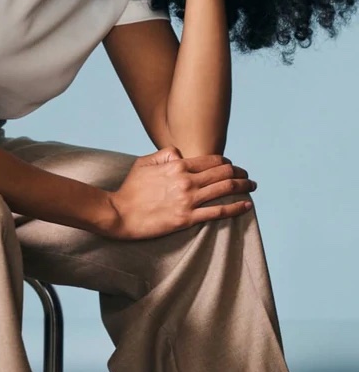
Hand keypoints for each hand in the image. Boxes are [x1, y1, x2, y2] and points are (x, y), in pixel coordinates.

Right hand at [101, 146, 256, 240]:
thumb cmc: (129, 189)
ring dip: (243, 186)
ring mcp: (188, 200)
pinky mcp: (187, 219)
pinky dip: (236, 207)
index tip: (232, 166)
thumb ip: (164, 154)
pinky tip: (246, 205)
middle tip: (248, 176)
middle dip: (240, 172)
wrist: (119, 214)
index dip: (226, 162)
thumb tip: (180, 153)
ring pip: (225, 189)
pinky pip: (218, 212)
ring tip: (252, 187)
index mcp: (177, 165)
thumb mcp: (143, 163)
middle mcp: (186, 180)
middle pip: (224, 172)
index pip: (212, 160)